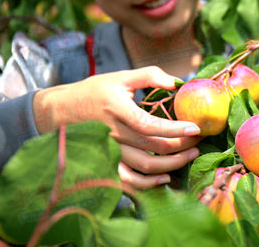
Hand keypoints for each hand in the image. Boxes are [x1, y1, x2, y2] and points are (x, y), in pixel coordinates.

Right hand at [33, 66, 201, 188]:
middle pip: (153, 147)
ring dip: (172, 164)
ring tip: (191, 154)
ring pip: (145, 166)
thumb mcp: (120, 77)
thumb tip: (177, 82)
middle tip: (199, 139)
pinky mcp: (106, 163)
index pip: (150, 125)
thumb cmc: (93, 91)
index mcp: (117, 110)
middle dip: (182, 145)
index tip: (196, 128)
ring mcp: (109, 151)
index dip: (175, 129)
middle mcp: (113, 134)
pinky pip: (128, 181)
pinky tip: (166, 177)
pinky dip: (148, 183)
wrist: (60, 111)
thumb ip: (149, 75)